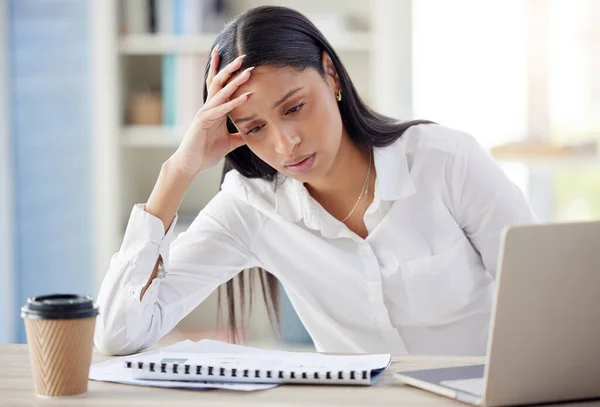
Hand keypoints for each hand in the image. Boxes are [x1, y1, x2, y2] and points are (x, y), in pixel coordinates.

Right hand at [169, 46, 252, 176]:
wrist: (190, 165)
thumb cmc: (206, 152)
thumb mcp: (230, 142)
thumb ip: (240, 135)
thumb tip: (254, 134)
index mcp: (215, 110)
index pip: (220, 87)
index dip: (226, 72)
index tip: (236, 60)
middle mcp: (209, 108)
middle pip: (219, 83)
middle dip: (230, 70)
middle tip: (243, 58)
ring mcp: (205, 113)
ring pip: (221, 93)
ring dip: (235, 82)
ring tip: (247, 72)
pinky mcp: (203, 121)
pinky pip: (220, 110)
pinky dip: (233, 103)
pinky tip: (244, 97)